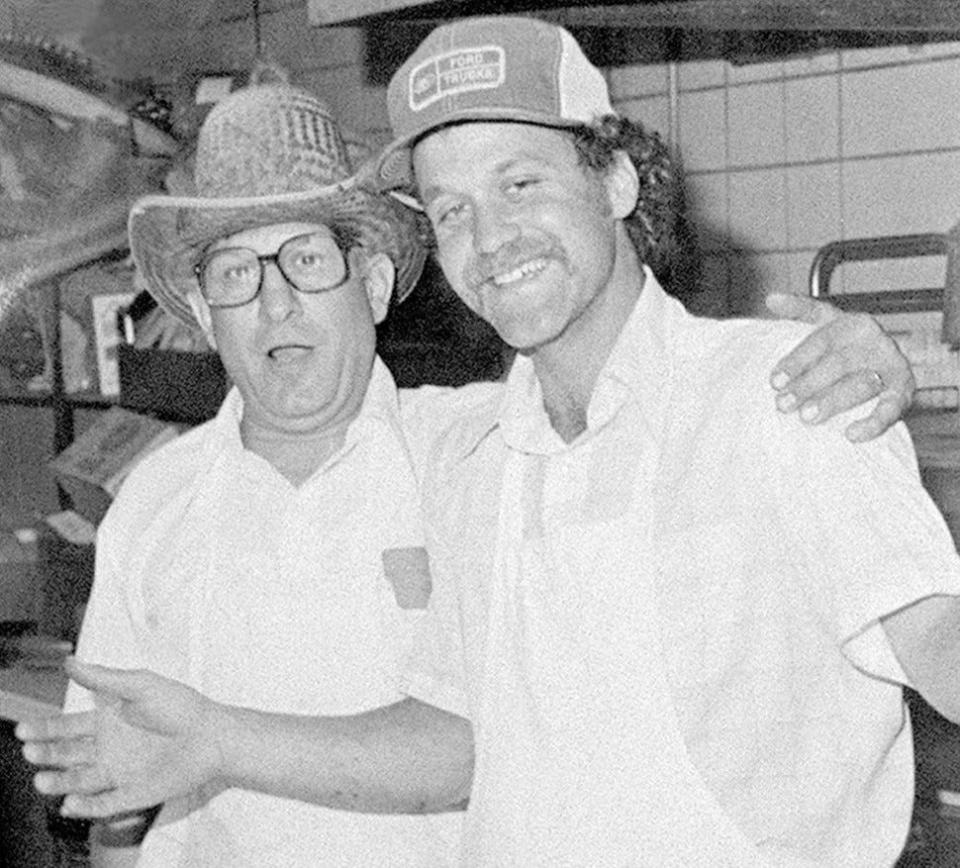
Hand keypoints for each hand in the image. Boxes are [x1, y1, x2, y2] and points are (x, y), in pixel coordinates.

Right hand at [15, 658, 225, 818]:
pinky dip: (85, 806)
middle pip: (65, 755)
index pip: (65, 727)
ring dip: (58, 782)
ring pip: (77, 781)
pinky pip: (102, 805)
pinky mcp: (132, 794)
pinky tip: (70, 804)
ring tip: (42, 780)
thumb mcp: (140, 686)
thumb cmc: (181, 706)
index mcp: (106, 721)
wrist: (213, 734)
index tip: (22, 729)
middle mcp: (107, 748)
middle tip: (30, 752)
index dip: (43, 728)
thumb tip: (70, 661)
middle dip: (45, 754)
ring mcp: (117, 772)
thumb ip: (104, 678)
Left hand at [765, 293, 915, 441]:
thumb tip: (771, 298)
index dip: (796, 361)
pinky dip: (873, 422)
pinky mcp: (904, 391)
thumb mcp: (824, 323)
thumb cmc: (844, 344)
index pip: (821, 341)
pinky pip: (891, 408)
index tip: (774, 381)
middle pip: (839, 364)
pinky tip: (851, 434)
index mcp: (852, 324)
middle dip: (808, 385)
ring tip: (807, 417)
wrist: (884, 360)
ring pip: (861, 385)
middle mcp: (874, 342)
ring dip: (833, 402)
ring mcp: (891, 366)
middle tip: (783, 404)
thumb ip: (799, 311)